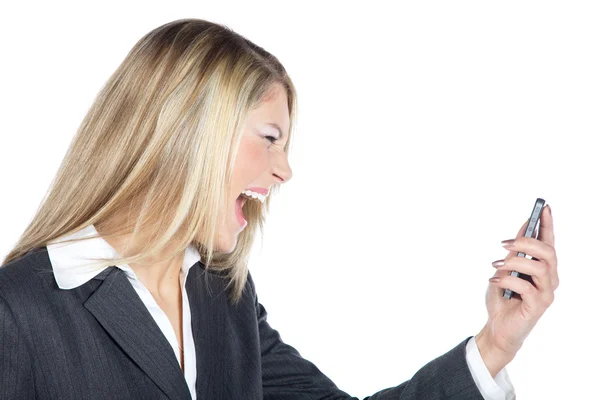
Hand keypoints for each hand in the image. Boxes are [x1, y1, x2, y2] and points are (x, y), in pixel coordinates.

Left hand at [476, 204, 557, 376]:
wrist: (496, 327)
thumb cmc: (502, 298)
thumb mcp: (505, 269)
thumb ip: (516, 251)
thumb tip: (524, 227)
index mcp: (542, 267)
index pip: (549, 242)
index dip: (548, 224)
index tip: (544, 207)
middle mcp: (549, 278)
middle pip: (548, 252)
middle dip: (526, 242)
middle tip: (505, 243)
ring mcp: (546, 293)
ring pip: (539, 267)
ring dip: (514, 261)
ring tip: (497, 265)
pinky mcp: (538, 306)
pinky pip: (526, 287)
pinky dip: (507, 280)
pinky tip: (494, 281)